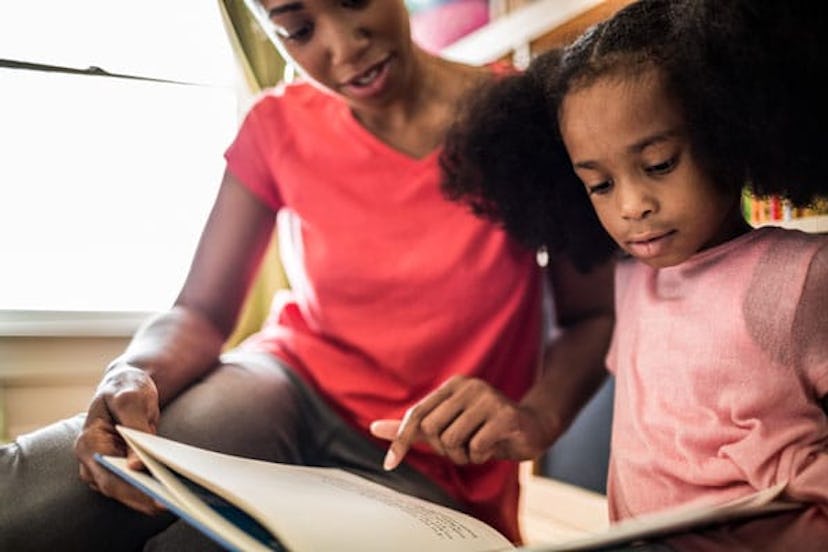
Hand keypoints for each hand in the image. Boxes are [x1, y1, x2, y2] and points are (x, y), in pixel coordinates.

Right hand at [74, 364, 164, 514]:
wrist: (126, 384)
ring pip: (126, 491)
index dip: (131, 490)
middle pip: (117, 489)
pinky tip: (175, 491)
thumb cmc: (125, 387)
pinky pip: (134, 484)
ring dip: (149, 498)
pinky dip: (152, 489)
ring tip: (178, 501)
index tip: (155, 498)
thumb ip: (134, 427)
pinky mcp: (119, 468)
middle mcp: (91, 461)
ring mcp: (104, 468)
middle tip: (172, 505)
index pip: (108, 475)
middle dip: (144, 499)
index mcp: (88, 443)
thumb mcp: (131, 399)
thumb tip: (136, 465)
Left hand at [370, 375, 548, 469]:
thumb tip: (374, 428)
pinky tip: (493, 447)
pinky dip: (480, 456)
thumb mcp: (447, 426)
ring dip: (463, 455)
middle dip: (444, 449)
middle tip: (462, 448)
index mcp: (452, 386)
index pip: (416, 414)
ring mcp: (488, 398)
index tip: (389, 464)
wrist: (533, 427)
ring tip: (479, 447)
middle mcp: (468, 386)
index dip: (401, 440)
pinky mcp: (505, 416)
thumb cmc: (485, 428)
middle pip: (432, 430)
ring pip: (452, 441)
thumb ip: (413, 427)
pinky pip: (476, 448)